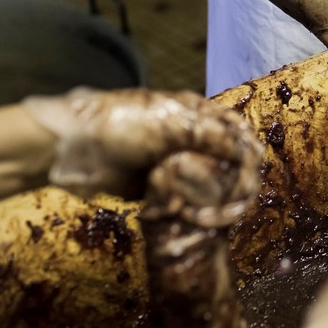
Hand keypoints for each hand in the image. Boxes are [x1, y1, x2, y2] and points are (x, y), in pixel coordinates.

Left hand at [21, 88, 263, 203]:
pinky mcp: (158, 187)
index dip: (248, 150)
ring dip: (213, 197)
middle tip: (236, 202)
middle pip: (226, 159)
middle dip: (234, 180)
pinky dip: (190, 207)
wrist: (73, 150)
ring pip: (209, 182)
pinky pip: (185, 199)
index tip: (254, 172)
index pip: (235, 130)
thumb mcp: (173, 125)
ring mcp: (173, 163)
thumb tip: (249, 153)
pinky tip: (189, 214)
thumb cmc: (123, 126)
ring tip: (210, 211)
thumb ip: (214, 137)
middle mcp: (188, 137)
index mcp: (194, 114)